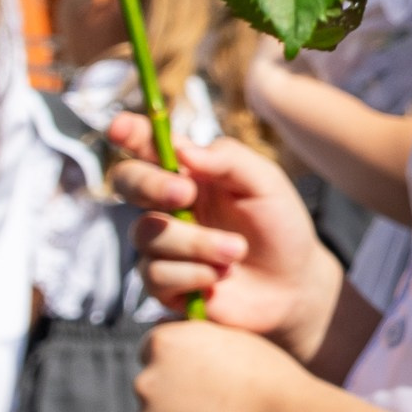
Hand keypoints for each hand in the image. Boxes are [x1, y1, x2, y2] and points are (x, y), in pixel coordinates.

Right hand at [107, 113, 343, 353]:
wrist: (293, 284)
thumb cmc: (279, 225)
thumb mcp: (266, 184)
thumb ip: (229, 159)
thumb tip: (181, 150)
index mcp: (189, 171)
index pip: (148, 145)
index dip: (129, 132)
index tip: (119, 127)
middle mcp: (167, 204)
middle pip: (126, 182)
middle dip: (151, 185)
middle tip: (186, 193)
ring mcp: (161, 244)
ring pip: (147, 233)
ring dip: (196, 243)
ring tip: (237, 251)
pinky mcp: (162, 283)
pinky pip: (156, 275)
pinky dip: (194, 275)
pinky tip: (221, 276)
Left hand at [136, 322, 318, 411]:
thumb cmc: (272, 383)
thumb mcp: (234, 339)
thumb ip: (198, 340)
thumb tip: (180, 350)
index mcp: (164, 343)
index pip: (154, 351)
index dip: (180, 363)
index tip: (200, 376)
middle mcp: (146, 382)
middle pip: (153, 389)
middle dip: (175, 398)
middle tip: (217, 409)